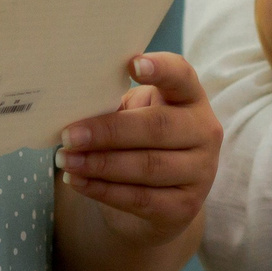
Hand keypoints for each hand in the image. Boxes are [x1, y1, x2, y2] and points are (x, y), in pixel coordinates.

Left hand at [54, 53, 222, 246]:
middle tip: (69, 135)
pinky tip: (77, 182)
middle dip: (108, 131)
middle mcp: (204, 132)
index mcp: (190, 97)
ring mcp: (201, 172)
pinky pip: (141, 198)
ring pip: (147, 166)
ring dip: (100, 164)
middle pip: (157, 128)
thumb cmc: (140, 141)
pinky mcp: (186, 207)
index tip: (132, 63)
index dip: (160, 69)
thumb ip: (116, 106)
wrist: (160, 198)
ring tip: (66, 160)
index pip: (181, 76)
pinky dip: (103, 190)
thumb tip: (73, 106)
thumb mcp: (134, 115)